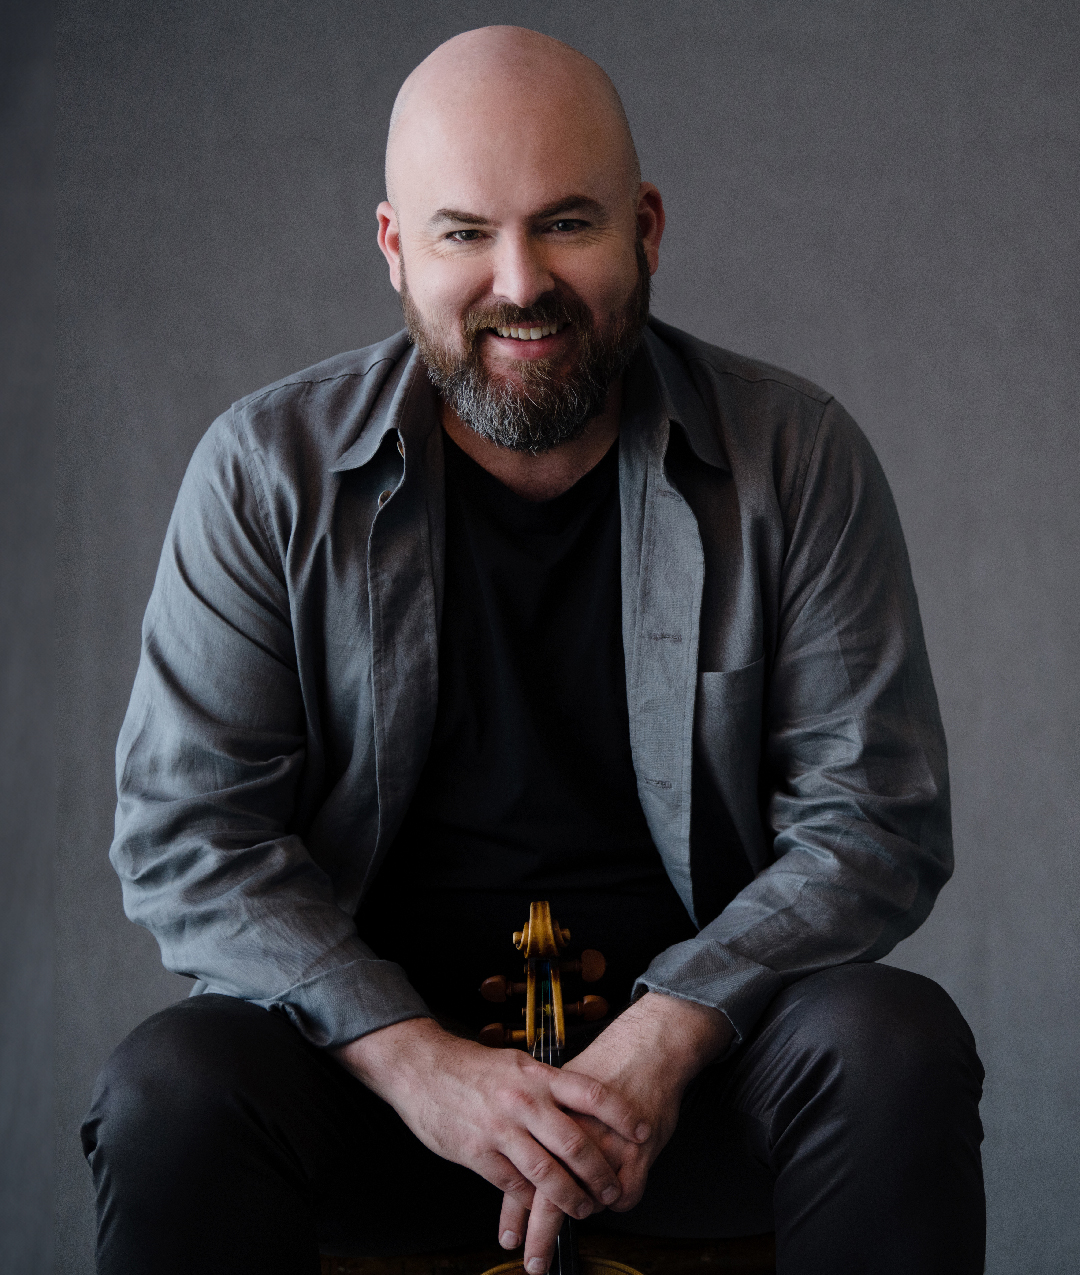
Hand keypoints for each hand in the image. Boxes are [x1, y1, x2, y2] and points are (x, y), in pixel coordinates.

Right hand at [333, 1017, 651, 1242]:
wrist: (422, 1069)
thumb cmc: (473, 1068)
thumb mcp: (517, 1065)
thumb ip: (547, 1085)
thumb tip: (581, 1103)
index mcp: (537, 1075)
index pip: (591, 1093)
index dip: (622, 1115)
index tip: (642, 1131)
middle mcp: (523, 1101)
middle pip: (575, 1143)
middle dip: (600, 1172)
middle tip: (613, 1188)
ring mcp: (501, 1129)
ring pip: (548, 1173)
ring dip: (571, 1198)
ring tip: (585, 1208)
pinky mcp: (478, 1154)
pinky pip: (515, 1186)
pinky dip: (532, 1200)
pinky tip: (541, 1206)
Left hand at [500, 992, 733, 1272]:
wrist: (645, 1046)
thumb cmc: (603, 1066)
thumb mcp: (559, 1089)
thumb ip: (537, 1122)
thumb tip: (513, 1156)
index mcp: (544, 1112)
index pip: (523, 1171)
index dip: (515, 1211)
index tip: (510, 1240)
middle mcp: (571, 1129)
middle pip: (550, 1193)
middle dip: (541, 1234)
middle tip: (534, 1263)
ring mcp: (606, 1141)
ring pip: (590, 1199)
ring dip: (586, 1210)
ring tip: (584, 1213)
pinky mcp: (637, 1149)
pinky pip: (626, 1194)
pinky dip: (622, 1198)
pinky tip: (618, 1191)